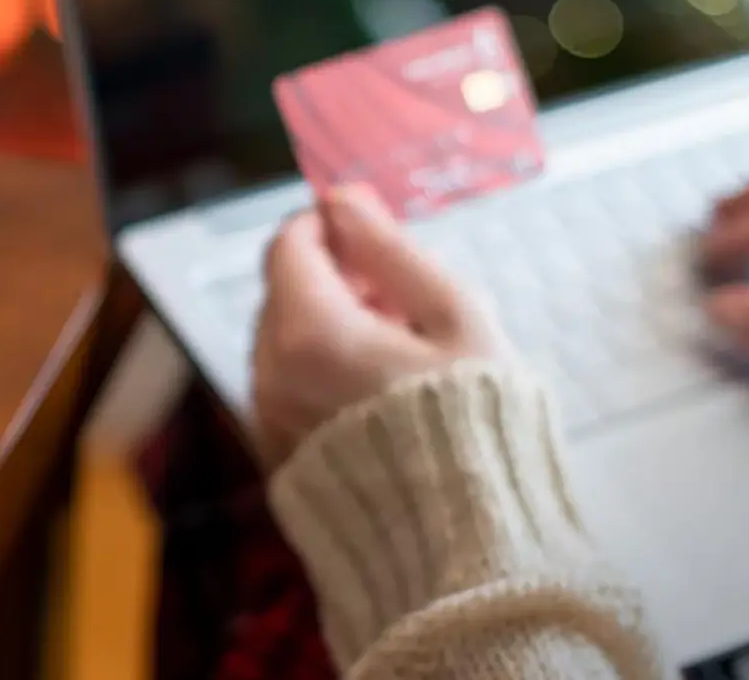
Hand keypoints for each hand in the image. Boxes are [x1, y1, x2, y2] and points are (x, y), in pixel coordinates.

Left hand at [252, 184, 497, 465]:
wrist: (466, 548)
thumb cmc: (479, 429)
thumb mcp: (456, 318)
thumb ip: (391, 251)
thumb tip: (343, 201)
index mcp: (311, 334)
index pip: (288, 244)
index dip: (330, 225)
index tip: (372, 231)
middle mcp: (272, 376)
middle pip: (282, 290)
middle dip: (334, 278)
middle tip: (403, 299)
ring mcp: (269, 419)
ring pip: (282, 339)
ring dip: (328, 325)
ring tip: (401, 350)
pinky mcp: (278, 455)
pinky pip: (285, 387)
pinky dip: (319, 371)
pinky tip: (378, 390)